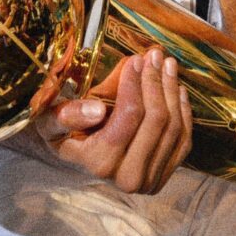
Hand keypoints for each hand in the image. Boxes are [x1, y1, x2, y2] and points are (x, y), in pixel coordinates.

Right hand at [35, 49, 191, 193]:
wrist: (79, 160)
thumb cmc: (64, 132)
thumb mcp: (52, 121)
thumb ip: (68, 115)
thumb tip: (97, 110)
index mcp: (100, 163)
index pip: (128, 116)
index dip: (134, 84)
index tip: (134, 59)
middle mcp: (127, 178)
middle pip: (156, 120)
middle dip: (156, 81)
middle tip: (154, 55)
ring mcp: (149, 181)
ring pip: (173, 127)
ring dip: (171, 90)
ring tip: (167, 64)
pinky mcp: (165, 176)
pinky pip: (183, 139)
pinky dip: (183, 110)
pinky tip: (176, 87)